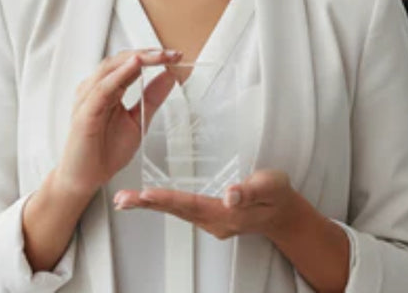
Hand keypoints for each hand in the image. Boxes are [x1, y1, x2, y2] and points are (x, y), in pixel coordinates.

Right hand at [53, 50, 180, 200]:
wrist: (85, 179)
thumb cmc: (106, 151)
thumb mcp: (138, 121)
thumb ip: (152, 98)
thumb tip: (170, 76)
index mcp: (109, 88)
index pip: (131, 63)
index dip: (154, 57)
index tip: (176, 56)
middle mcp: (96, 88)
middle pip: (122, 60)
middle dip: (148, 54)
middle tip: (171, 54)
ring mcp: (88, 97)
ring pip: (111, 68)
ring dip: (136, 59)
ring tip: (158, 56)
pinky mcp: (85, 112)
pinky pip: (102, 88)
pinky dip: (119, 75)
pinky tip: (134, 66)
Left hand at [114, 169, 296, 241]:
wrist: (284, 213)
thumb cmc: (277, 195)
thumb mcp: (271, 186)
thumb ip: (251, 190)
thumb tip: (230, 193)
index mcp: (227, 213)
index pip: (191, 204)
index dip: (168, 200)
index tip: (147, 195)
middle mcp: (215, 221)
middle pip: (177, 211)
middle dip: (148, 205)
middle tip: (123, 200)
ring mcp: (211, 221)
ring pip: (177, 212)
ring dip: (152, 205)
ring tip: (128, 199)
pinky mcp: (210, 216)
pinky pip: (183, 210)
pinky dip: (164, 204)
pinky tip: (152, 200)